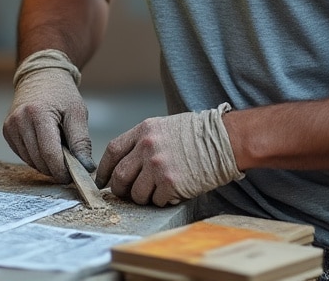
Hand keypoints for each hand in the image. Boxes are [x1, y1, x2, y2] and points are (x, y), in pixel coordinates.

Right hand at [2, 49, 93, 182]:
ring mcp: (10, 126)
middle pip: (39, 160)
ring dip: (46, 164)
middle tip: (70, 165)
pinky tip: (46, 146)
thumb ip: (81, 142)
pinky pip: (23, 155)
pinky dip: (37, 157)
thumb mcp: (77, 113)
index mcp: (38, 114)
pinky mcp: (7, 131)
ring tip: (59, 150)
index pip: (49, 153)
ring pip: (30, 161)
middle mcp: (19, 120)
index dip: (61, 170)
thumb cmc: (62, 94)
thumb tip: (86, 168)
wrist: (41, 77)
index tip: (72, 176)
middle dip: (55, 168)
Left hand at [95, 103, 243, 206]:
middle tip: (127, 194)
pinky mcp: (171, 183)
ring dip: (143, 198)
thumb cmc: (198, 134)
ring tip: (156, 192)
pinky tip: (172, 193)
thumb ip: (143, 141)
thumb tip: (127, 164)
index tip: (103, 180)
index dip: (104, 169)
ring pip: (137, 193)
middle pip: (120, 176)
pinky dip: (162, 201)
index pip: (113, 151)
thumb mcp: (164, 127)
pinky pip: (157, 201)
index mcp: (144, 130)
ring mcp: (158, 166)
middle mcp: (147, 147)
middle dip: (120, 189)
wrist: (225, 139)